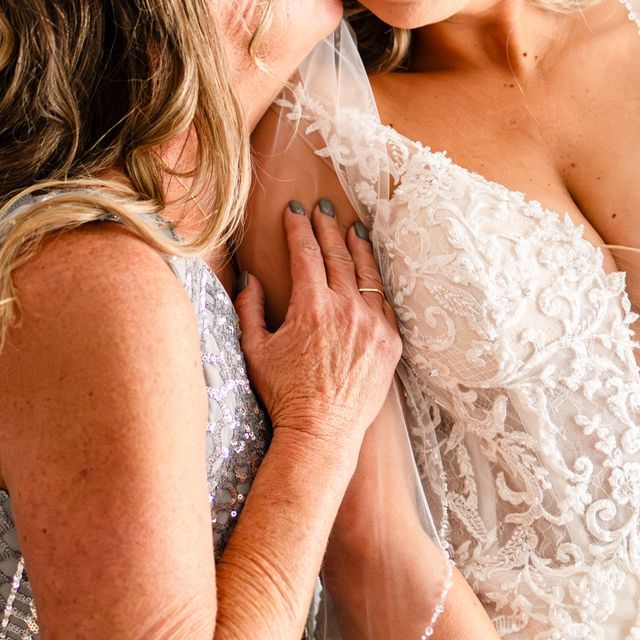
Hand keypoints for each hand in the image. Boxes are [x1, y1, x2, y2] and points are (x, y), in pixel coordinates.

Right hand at [235, 200, 400, 446]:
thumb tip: (249, 278)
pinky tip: (370, 274)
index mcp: (311, 306)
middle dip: (328, 227)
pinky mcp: (390, 342)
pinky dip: (375, 284)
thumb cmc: (284, 394)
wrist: (322, 432)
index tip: (294, 210)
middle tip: (323, 208)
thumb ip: (249, 309)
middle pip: (338, 255)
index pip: (305, 252)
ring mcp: (373, 324)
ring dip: (358, 247)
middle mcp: (346, 309)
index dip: (298, 228)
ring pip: (367, 274)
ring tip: (353, 229)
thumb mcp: (255, 350)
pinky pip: (384, 303)